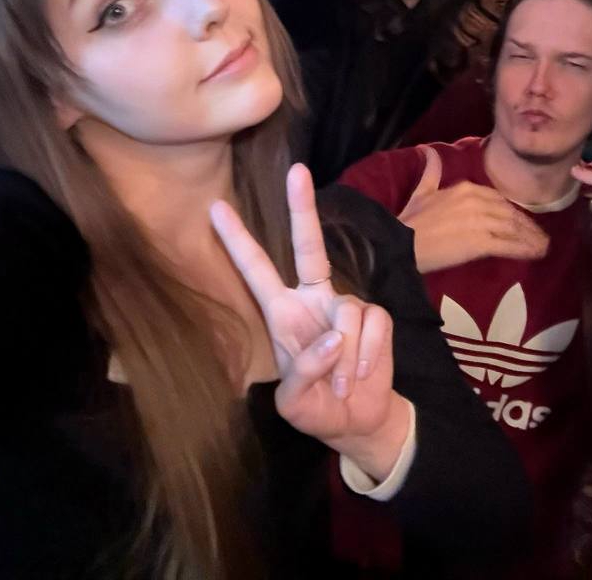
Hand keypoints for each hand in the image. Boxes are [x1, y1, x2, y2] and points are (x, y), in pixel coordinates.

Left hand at [211, 165, 408, 477]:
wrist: (358, 421)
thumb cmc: (315, 409)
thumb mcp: (294, 404)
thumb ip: (304, 372)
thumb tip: (334, 339)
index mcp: (282, 314)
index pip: (256, 271)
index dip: (237, 241)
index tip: (214, 208)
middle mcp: (313, 300)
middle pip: (310, 248)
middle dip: (302, 209)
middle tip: (298, 172)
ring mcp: (346, 307)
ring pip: (347, 312)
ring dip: (346, 356)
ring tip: (342, 382)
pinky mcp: (377, 318)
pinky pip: (374, 325)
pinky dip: (369, 355)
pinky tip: (363, 372)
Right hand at [399, 146, 548, 272]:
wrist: (401, 243)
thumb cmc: (410, 220)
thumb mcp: (422, 190)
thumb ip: (431, 171)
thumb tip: (428, 150)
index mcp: (465, 188)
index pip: (498, 199)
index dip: (512, 212)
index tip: (522, 222)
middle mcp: (477, 201)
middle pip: (509, 213)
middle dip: (527, 226)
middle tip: (540, 237)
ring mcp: (481, 222)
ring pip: (513, 229)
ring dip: (531, 238)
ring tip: (542, 247)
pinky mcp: (481, 243)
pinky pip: (509, 245)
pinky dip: (525, 249)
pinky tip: (535, 254)